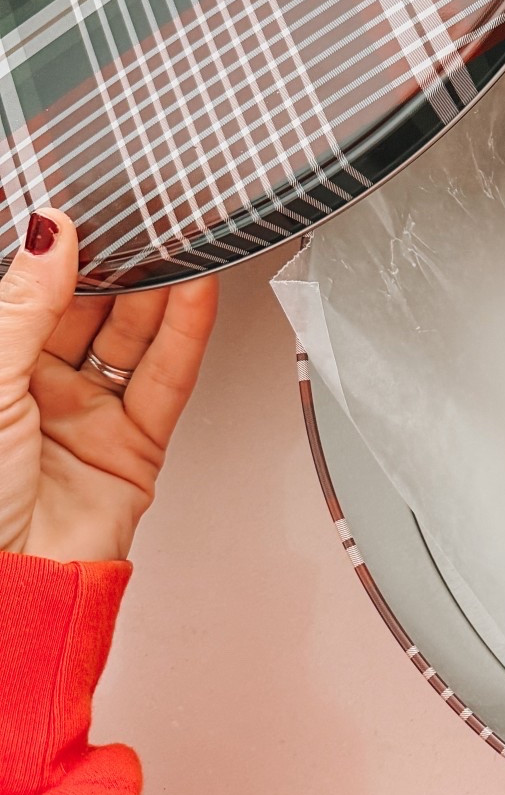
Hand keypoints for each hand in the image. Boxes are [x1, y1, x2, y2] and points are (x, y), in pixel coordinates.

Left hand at [0, 210, 217, 562]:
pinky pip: (164, 380)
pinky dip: (185, 336)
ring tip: (180, 241)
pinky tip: (195, 294)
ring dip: (157, 290)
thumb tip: (49, 234)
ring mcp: (85, 417)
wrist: (11, 588)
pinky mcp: (133, 447)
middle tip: (144, 213)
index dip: (59, 251)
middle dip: (117, 263)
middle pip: (86, 309)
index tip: (85, 206)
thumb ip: (25, 304)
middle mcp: (33, 390)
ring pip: (130, 338)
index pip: (32, 293)